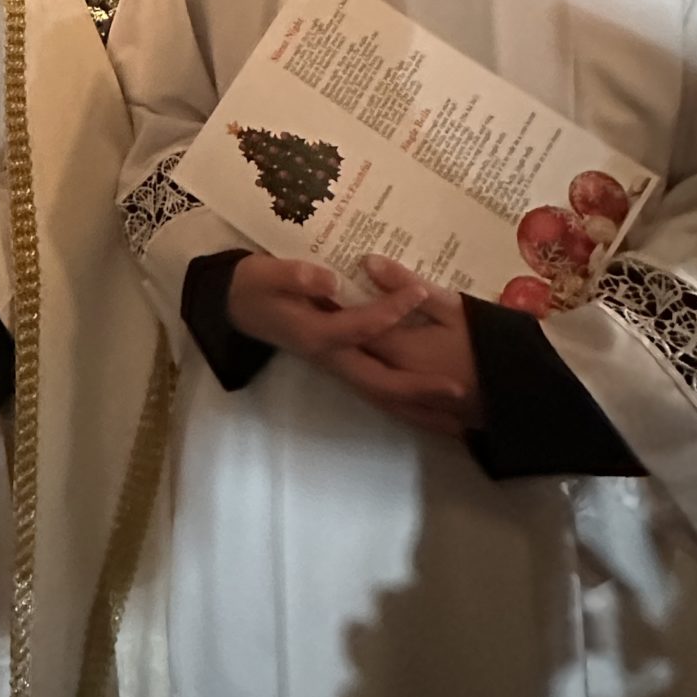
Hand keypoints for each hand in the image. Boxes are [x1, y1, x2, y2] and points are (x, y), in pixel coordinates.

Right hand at [226, 253, 473, 437]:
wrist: (238, 306)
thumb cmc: (255, 286)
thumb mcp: (266, 274)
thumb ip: (295, 276)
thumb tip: (331, 280)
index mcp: (314, 335)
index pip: (358, 327)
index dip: (388, 311)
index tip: (418, 292)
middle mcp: (330, 358)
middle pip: (378, 382)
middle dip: (417, 388)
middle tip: (457, 390)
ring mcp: (338, 366)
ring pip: (381, 395)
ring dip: (418, 408)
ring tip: (459, 421)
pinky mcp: (343, 365)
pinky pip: (379, 390)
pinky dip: (407, 404)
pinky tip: (433, 411)